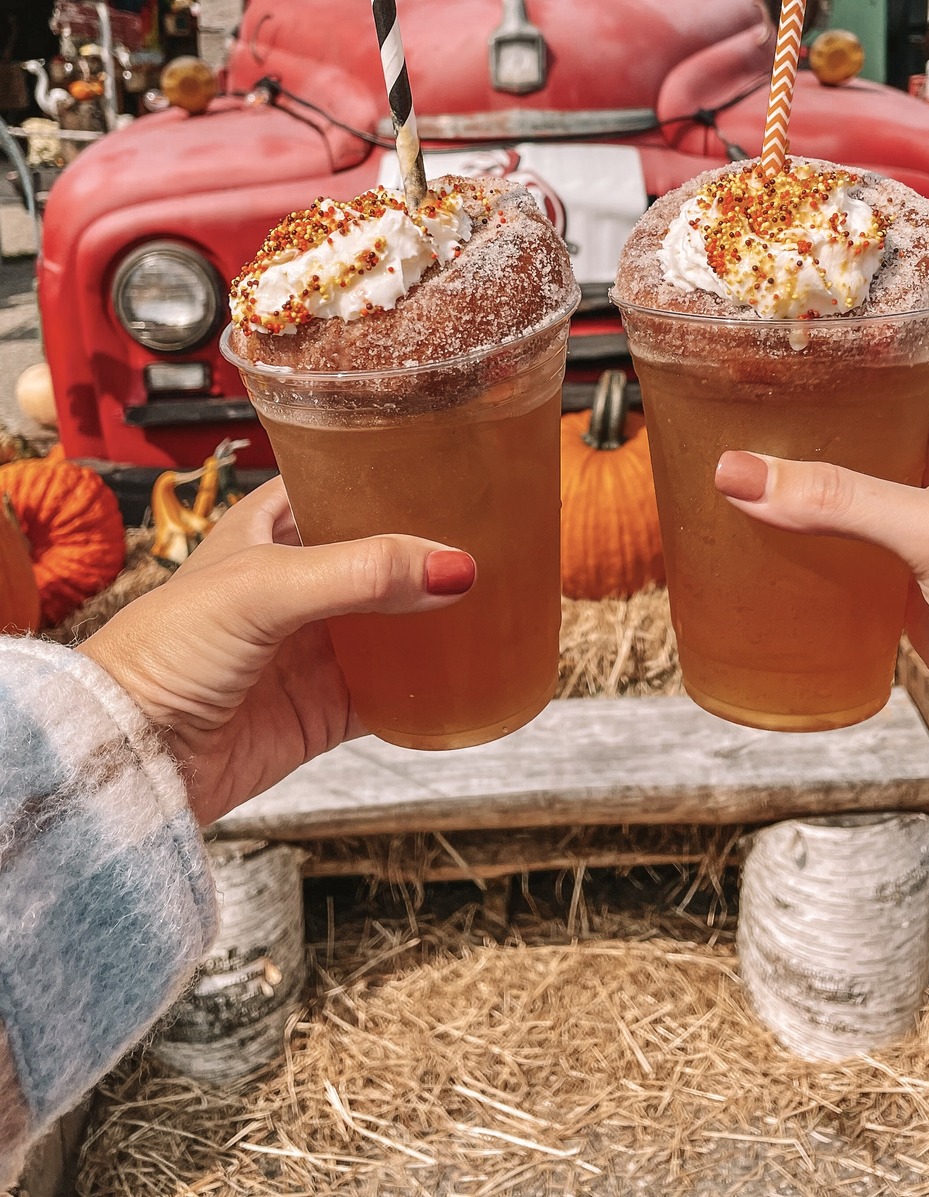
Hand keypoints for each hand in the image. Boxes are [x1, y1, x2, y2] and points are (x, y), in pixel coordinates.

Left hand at [83, 479, 474, 824]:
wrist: (130, 756)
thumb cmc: (164, 650)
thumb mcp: (264, 587)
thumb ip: (360, 573)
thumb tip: (454, 568)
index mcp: (272, 527)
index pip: (346, 481)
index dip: (396, 474)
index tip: (462, 465)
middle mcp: (299, 580)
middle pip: (385, 552)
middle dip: (435, 547)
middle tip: (503, 535)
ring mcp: (316, 645)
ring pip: (398, 620)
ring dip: (441, 615)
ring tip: (505, 596)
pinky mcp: (326, 707)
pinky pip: (396, 691)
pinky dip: (432, 685)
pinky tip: (472, 670)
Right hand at [714, 364, 928, 762]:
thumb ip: (839, 498)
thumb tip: (739, 472)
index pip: (905, 365)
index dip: (851, 351)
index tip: (785, 343)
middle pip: (866, 424)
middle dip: (809, 416)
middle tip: (742, 401)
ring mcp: (923, 527)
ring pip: (850, 487)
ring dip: (803, 479)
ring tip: (735, 456)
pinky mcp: (904, 579)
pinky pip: (845, 546)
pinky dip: (807, 539)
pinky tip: (760, 532)